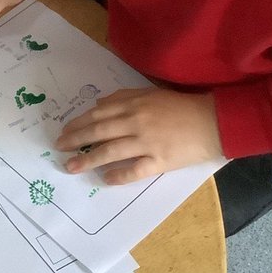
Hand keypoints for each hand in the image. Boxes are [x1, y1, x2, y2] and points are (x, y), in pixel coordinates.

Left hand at [55, 85, 223, 185]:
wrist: (212, 121)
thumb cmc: (182, 105)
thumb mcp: (151, 93)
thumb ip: (125, 96)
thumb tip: (99, 104)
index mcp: (134, 103)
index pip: (98, 114)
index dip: (78, 124)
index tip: (64, 132)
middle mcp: (136, 121)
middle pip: (98, 131)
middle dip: (75, 140)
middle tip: (59, 149)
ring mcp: (147, 142)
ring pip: (110, 151)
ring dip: (88, 159)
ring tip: (71, 166)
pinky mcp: (159, 161)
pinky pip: (134, 170)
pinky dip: (118, 174)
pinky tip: (105, 179)